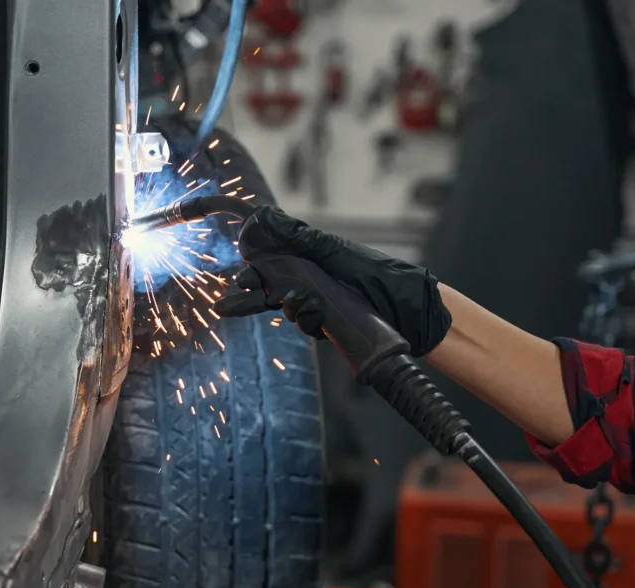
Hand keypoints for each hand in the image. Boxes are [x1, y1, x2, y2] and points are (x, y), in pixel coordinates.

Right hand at [213, 206, 451, 356]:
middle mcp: (309, 277)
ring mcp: (316, 302)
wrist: (410, 311)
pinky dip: (307, 321)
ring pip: (284, 308)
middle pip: (266, 285)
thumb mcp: (336, 252)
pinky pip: (305, 324)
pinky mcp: (325, 324)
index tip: (225, 256)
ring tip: (300, 304)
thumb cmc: (379, 274)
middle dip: (249, 293)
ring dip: (288, 308)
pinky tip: (317, 316)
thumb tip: (263, 215)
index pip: (268, 251)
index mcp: (308, 255)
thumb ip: (300, 238)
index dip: (247, 255)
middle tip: (232, 300)